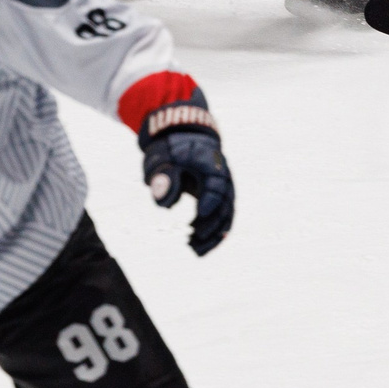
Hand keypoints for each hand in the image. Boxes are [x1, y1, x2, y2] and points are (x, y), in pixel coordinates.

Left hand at [142, 122, 234, 255]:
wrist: (183, 136)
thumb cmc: (170, 148)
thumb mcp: (162, 157)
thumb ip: (164, 176)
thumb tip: (165, 204)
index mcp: (211, 163)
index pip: (217, 185)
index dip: (210, 202)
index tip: (197, 217)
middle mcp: (223, 177)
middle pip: (225, 206)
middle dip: (212, 227)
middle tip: (193, 243)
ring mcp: (223, 188)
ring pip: (225, 216)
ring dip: (213, 235)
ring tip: (194, 251)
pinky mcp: (217, 198)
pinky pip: (220, 218)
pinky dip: (210, 232)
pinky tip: (194, 244)